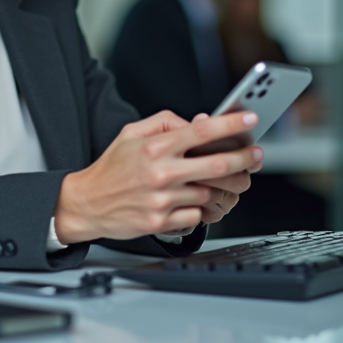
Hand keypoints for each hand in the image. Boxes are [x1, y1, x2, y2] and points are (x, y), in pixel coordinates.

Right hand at [54, 110, 263, 243]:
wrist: (86, 204)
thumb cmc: (112, 168)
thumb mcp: (131, 133)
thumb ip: (165, 123)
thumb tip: (196, 123)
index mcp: (155, 147)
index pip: (201, 132)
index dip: (231, 125)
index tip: (250, 119)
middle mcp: (160, 172)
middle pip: (216, 165)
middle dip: (244, 159)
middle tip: (256, 156)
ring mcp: (162, 200)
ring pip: (210, 192)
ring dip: (223, 188)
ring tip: (229, 182)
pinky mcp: (161, 222)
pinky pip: (196, 215)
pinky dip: (201, 208)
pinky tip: (197, 201)